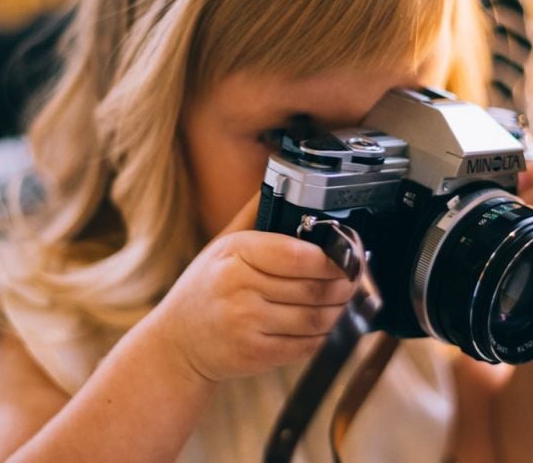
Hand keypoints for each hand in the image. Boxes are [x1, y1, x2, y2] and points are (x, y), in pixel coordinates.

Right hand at [148, 193, 353, 382]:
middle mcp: (238, 288)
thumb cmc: (204, 290)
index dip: (331, 258)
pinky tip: (325, 325)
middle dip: (343, 285)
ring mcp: (246, 324)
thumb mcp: (220, 246)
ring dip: (338, 311)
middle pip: (312, 287)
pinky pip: (306, 345)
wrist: (178, 344)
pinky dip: (324, 336)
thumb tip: (279, 177)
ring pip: (315, 318)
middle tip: (354, 279)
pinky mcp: (256, 354)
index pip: (296, 254)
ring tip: (344, 302)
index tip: (348, 256)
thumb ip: (253, 215)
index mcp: (234, 254)